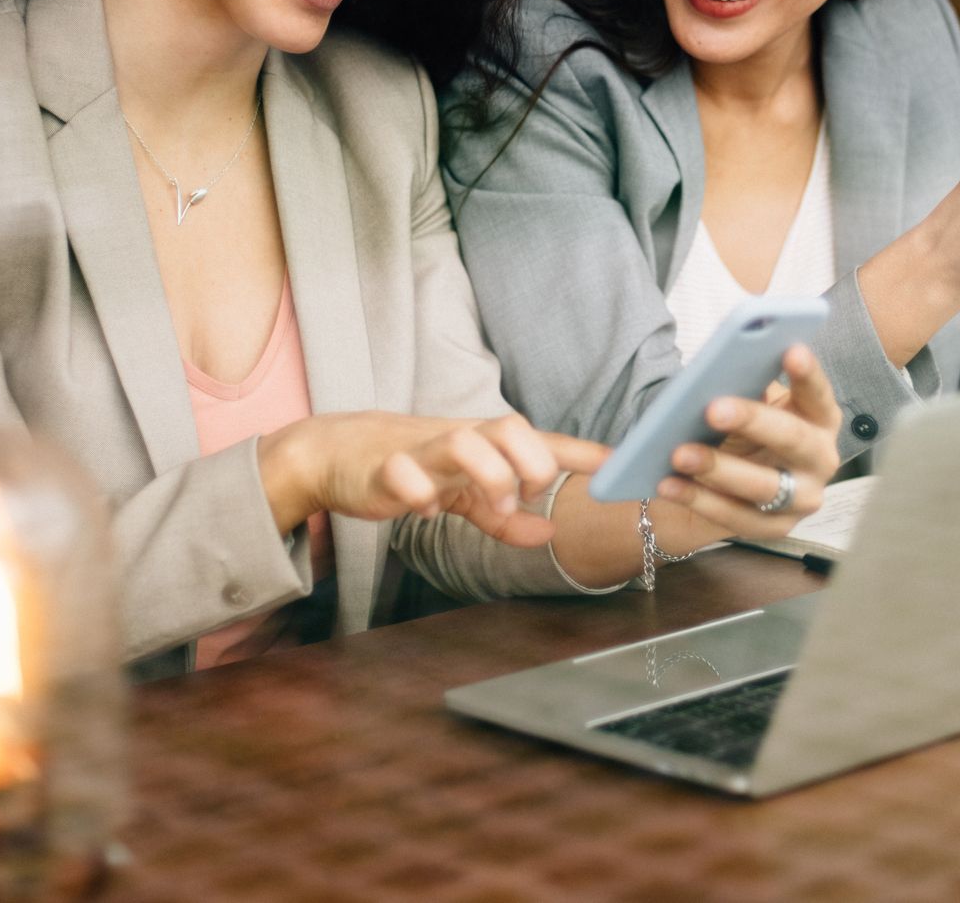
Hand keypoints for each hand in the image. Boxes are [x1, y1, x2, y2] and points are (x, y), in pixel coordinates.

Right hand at [264, 412, 608, 547]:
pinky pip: (403, 474)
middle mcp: (459, 439)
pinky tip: (424, 511)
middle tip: (531, 493)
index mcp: (483, 443)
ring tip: (494, 503)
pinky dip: (418, 493)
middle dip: (532, 461)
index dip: (581, 452)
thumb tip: (548, 532)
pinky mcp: (383, 468)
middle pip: (508, 427)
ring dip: (488, 474)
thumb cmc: (413, 466)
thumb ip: (504, 515)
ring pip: (464, 442)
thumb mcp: (464, 494)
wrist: (339, 452)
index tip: (621, 464)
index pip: (540, 440)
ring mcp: (421, 450)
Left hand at [652, 344, 841, 540]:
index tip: (791, 350)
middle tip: (713, 408)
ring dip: (719, 468)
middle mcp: (820, 458)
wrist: (730, 486)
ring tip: (679, 453)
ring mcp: (803, 498)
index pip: (818, 392)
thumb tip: (717, 374)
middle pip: (793, 439)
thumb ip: (741, 389)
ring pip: (764, 486)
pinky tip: (669, 484)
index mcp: (819, 417)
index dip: (808, 373)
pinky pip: (736, 516)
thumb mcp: (746, 406)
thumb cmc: (742, 432)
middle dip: (753, 421)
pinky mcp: (777, 528)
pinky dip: (699, 500)